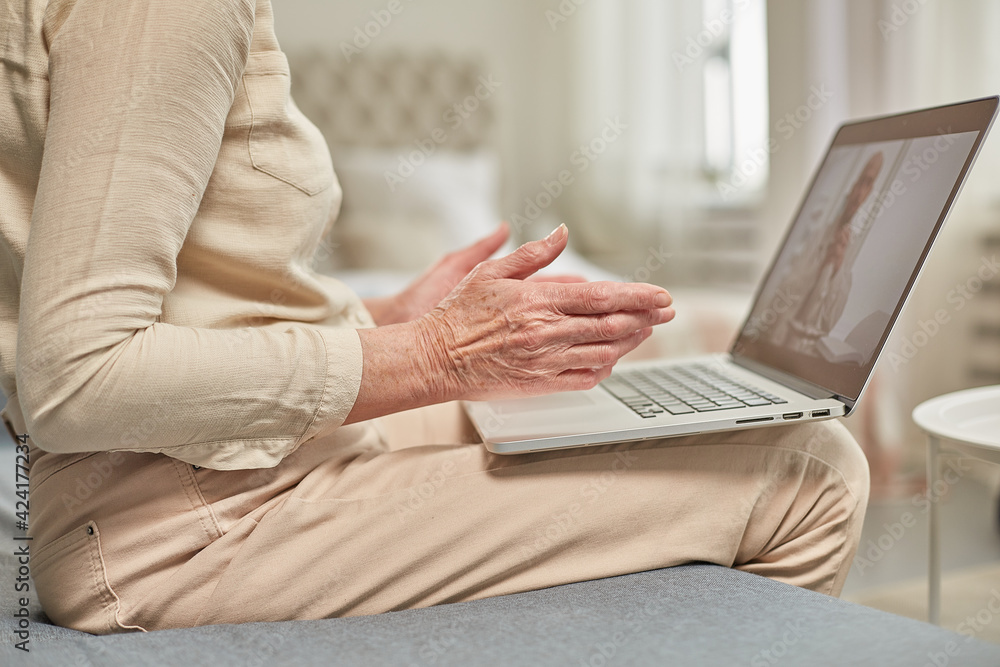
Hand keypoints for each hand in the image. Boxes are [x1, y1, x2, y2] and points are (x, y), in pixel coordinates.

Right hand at [344, 225, 673, 425]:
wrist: (436, 358)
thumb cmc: (459, 314)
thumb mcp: (492, 271)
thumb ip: (533, 254)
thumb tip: (562, 233)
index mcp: (540, 301)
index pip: (603, 297)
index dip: (639, 296)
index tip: (662, 295)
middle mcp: (549, 331)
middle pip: (613, 324)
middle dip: (647, 317)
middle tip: (667, 312)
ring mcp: (547, 360)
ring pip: (606, 351)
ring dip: (632, 341)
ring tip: (646, 330)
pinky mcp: (541, 383)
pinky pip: (586, 377)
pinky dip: (606, 367)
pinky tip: (613, 359)